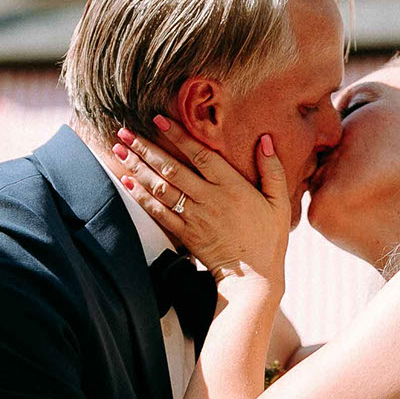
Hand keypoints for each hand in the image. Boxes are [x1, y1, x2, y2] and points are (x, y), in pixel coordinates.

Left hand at [113, 119, 290, 288]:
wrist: (254, 278)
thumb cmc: (269, 238)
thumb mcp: (280, 203)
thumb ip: (273, 170)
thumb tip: (265, 140)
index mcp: (233, 187)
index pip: (201, 155)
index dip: (179, 136)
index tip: (159, 120)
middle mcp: (210, 199)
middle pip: (172, 169)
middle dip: (146, 148)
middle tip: (125, 131)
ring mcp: (195, 218)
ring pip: (161, 188)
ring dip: (138, 167)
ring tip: (120, 150)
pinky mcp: (185, 234)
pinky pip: (159, 213)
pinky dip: (141, 197)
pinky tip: (127, 182)